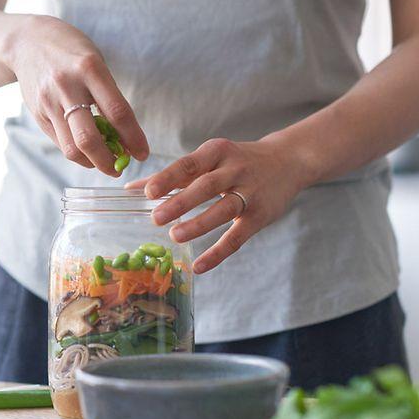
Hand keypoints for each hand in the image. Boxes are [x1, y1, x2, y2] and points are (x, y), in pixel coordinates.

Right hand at [6, 15, 148, 174]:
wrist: (26, 42)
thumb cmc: (71, 52)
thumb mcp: (95, 63)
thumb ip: (109, 96)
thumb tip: (126, 137)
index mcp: (89, 69)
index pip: (117, 113)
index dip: (133, 138)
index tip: (143, 153)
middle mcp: (67, 87)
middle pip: (89, 139)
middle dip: (108, 161)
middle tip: (119, 167)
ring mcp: (48, 103)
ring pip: (71, 148)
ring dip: (91, 162)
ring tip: (103, 161)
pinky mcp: (37, 114)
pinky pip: (60, 143)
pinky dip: (77, 152)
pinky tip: (86, 149)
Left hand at [128, 137, 312, 273]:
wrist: (288, 162)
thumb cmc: (236, 162)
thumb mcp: (209, 160)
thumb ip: (172, 175)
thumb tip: (130, 189)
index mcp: (217, 152)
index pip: (189, 164)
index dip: (168, 177)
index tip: (147, 191)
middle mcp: (235, 169)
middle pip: (206, 186)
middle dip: (180, 202)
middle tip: (156, 218)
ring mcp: (250, 193)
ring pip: (223, 210)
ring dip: (198, 224)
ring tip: (175, 236)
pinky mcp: (260, 216)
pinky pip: (237, 236)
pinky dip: (218, 252)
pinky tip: (199, 265)